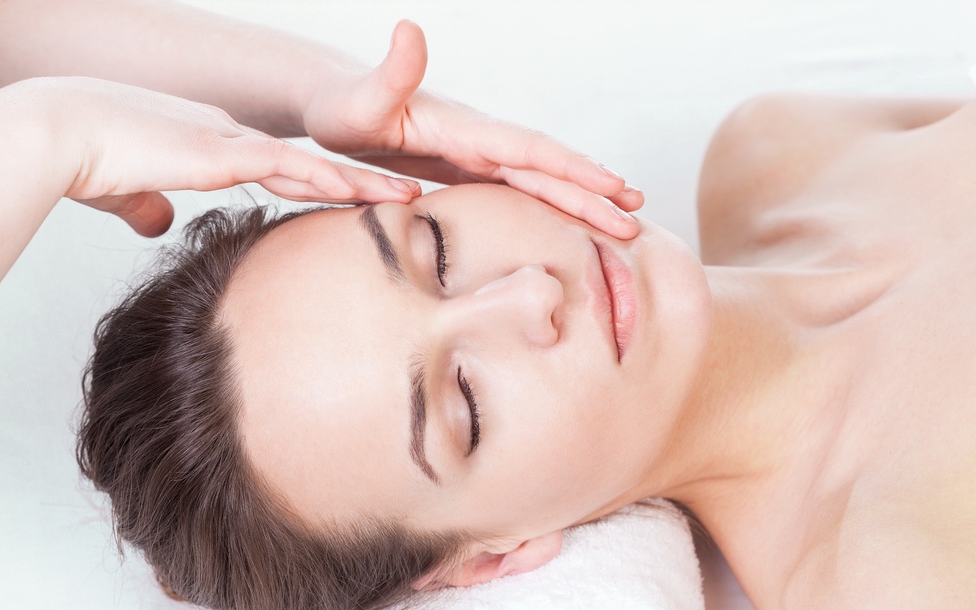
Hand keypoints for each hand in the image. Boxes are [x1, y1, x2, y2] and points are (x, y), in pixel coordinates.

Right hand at [42, 77, 420, 236]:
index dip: (322, 184)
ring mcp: (230, 140)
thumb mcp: (128, 191)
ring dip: (362, 182)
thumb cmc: (84, 162)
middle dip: (359, 182)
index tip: (355, 201)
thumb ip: (149, 206)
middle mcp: (231, 137)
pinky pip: (288, 165)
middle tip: (404, 195)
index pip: (282, 168)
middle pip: (312, 163)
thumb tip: (159, 223)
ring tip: (407, 196)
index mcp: (213, 147)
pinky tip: (360, 192)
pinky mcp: (221, 150)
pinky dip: (326, 179)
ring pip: (314, 163)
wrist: (58, 134)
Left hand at [302, 21, 642, 238]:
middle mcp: (480, 139)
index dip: (571, 167)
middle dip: (594, 191)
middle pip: (547, 165)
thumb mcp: (361, 98)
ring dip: (583, 197)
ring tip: (624, 216)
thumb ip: (390, 73)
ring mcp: (478, 153)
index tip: (614, 185)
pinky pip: (521, 187)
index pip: (528, 148)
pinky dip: (553, 201)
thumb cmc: (343, 107)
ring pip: (541, 177)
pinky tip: (571, 215)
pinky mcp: (470, 168)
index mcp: (464, 128)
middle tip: (638, 216)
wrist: (337, 102)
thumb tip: (409, 28)